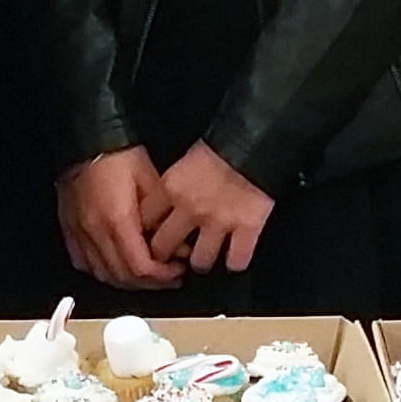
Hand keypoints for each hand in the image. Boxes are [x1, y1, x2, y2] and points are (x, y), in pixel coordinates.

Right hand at [59, 149, 178, 289]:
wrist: (88, 139)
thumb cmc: (118, 154)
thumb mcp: (152, 180)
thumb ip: (164, 217)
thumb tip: (178, 245)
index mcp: (118, 219)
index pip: (140, 266)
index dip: (161, 276)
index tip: (176, 271)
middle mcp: (96, 231)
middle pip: (122, 276)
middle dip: (149, 283)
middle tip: (167, 276)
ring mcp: (79, 232)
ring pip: (103, 274)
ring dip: (127, 281)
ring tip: (145, 274)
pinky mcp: (69, 228)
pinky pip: (84, 262)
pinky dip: (102, 271)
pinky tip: (115, 266)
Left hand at [147, 142, 275, 274]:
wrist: (256, 139)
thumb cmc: (223, 142)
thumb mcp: (186, 158)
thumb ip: (174, 183)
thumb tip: (166, 201)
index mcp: (171, 188)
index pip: (144, 221)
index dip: (145, 232)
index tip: (150, 236)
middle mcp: (190, 209)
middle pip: (163, 248)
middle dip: (165, 256)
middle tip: (170, 257)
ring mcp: (219, 222)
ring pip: (199, 261)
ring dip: (200, 262)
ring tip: (203, 259)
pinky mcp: (247, 229)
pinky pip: (236, 261)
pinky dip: (235, 263)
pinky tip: (233, 259)